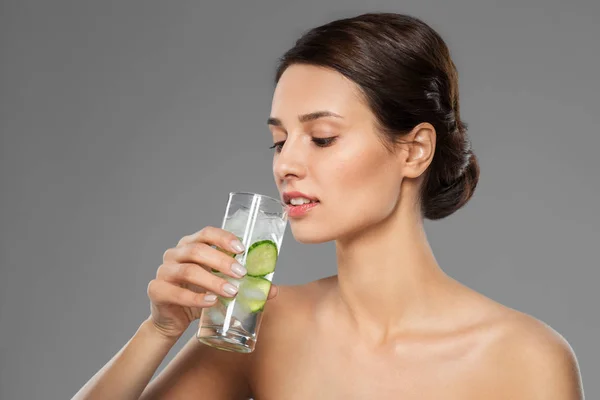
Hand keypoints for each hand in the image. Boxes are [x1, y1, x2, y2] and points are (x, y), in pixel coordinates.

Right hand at [146, 226, 277, 338]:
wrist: (173, 321)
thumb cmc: (199, 296)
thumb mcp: (221, 287)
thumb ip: (244, 286)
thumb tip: (272, 290)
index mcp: (190, 246)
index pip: (206, 233)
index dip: (223, 237)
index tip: (241, 248)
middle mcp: (174, 254)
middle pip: (197, 250)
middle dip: (222, 261)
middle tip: (242, 273)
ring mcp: (163, 271)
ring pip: (189, 271)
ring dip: (213, 281)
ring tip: (233, 292)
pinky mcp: (156, 290)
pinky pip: (176, 292)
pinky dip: (196, 298)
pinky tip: (212, 302)